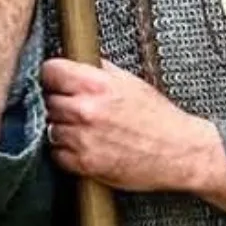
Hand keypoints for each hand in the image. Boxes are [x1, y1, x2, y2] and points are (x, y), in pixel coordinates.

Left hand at [42, 58, 225, 215]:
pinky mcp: (84, 164)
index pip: (49, 71)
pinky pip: (57, 154)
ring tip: (82, 129)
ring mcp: (82, 139)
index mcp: (97, 85)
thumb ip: (99, 70)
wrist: (180, 152)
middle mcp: (85, 111)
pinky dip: (66, 151)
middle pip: (46, 100)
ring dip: (61, 128)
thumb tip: (75, 60)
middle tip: (75, 107)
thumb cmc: (158, 117)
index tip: (57, 81)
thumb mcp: (130, 82)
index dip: (53, 76)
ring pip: (49, 128)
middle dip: (58, 102)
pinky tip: (84, 146)